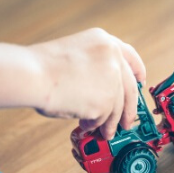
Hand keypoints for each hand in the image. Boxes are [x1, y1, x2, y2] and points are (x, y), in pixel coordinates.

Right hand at [30, 28, 146, 139]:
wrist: (33, 75)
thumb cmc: (42, 67)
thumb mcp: (75, 54)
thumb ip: (94, 67)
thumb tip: (103, 91)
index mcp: (104, 41)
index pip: (130, 57)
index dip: (137, 72)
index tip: (140, 82)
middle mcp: (113, 58)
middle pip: (130, 88)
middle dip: (129, 109)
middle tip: (127, 121)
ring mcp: (112, 80)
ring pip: (117, 108)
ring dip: (110, 123)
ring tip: (104, 131)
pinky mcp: (106, 101)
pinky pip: (104, 118)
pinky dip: (96, 125)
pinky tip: (86, 124)